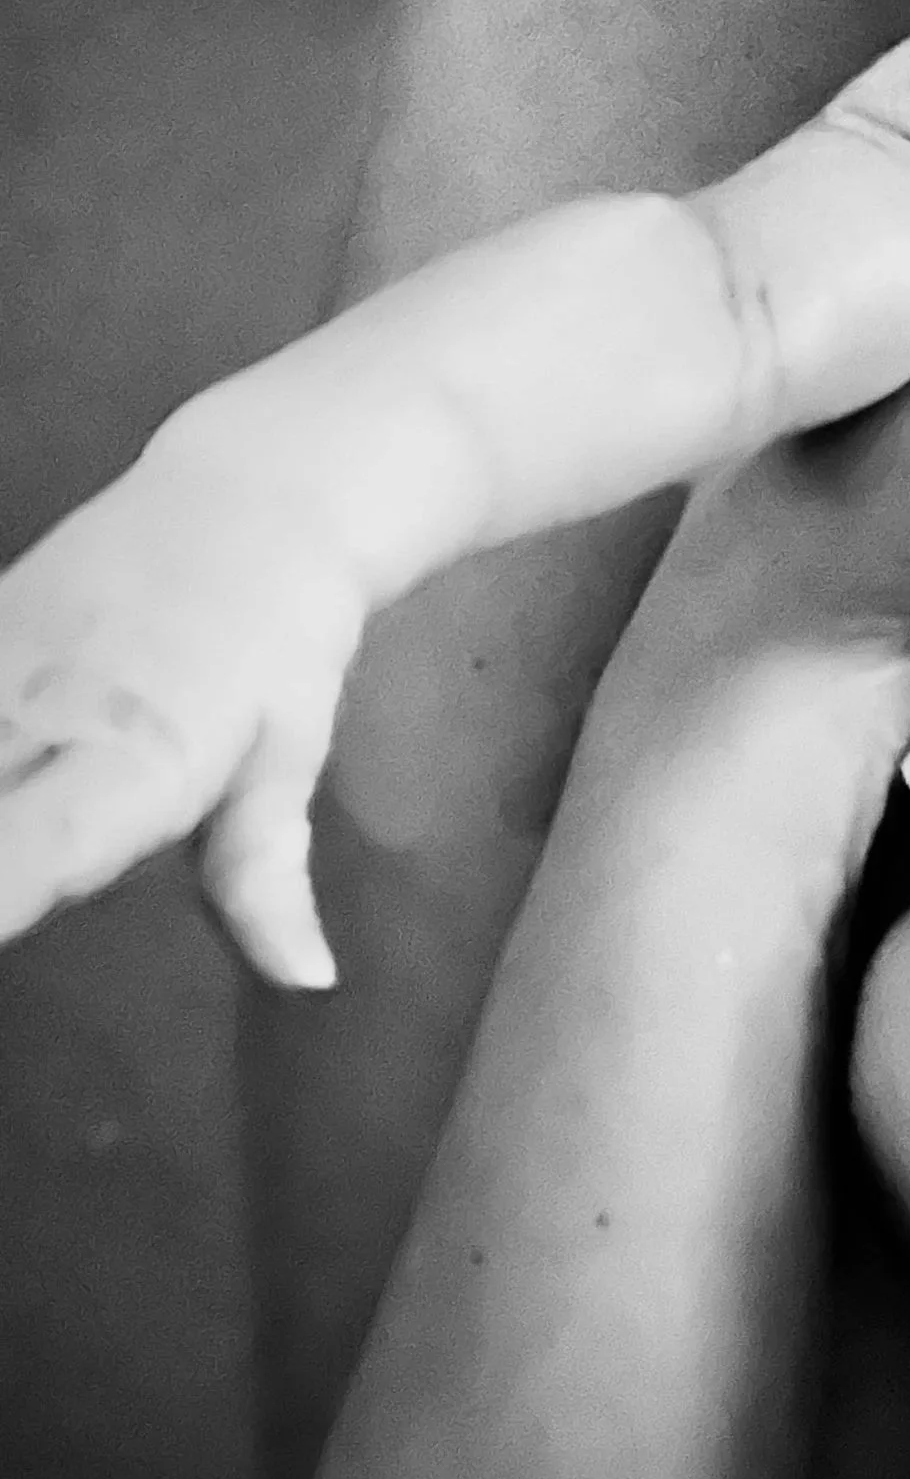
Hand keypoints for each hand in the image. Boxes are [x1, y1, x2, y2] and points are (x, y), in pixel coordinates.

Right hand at [0, 451, 367, 987]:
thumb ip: (267, 875)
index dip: (0, 891)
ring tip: (5, 825)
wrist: (252, 496)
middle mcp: (46, 710)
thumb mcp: (288, 757)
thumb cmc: (281, 643)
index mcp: (140, 754)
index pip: (43, 848)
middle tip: (7, 886)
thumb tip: (309, 982)